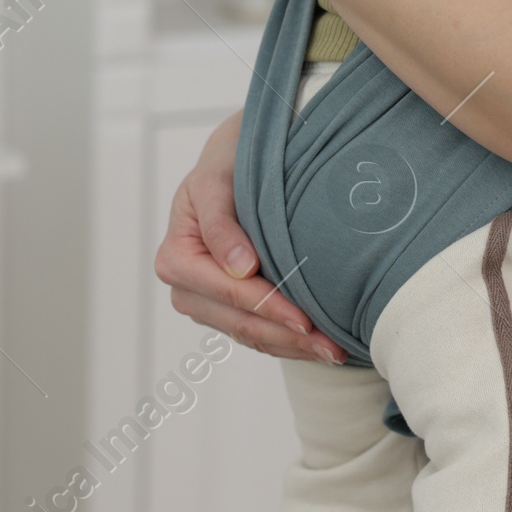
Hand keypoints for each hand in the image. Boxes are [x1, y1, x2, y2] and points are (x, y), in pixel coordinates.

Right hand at [153, 110, 345, 362]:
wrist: (237, 160)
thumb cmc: (227, 164)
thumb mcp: (217, 180)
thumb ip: (221, 222)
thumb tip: (239, 268)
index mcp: (176, 256)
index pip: (226, 291)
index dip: (266, 307)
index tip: (304, 320)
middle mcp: (186, 286)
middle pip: (239, 322)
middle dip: (285, 336)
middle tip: (331, 347)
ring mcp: (207, 302)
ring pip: (250, 334)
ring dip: (292, 346)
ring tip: (334, 352)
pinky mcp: (228, 308)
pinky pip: (258, 332)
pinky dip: (287, 342)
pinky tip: (319, 345)